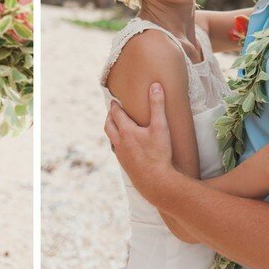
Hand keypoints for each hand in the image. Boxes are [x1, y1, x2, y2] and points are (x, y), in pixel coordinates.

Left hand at [104, 83, 177, 202]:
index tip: (114, 101)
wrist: (155, 182)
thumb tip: (155, 86)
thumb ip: (158, 105)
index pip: (116, 114)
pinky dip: (116, 143)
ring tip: (115, 125)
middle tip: (112, 111)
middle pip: (108, 125)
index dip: (115, 106)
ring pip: (111, 138)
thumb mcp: (161, 127)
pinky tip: (123, 145)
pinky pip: (116, 150)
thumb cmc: (159, 154)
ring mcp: (120, 154)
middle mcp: (119, 142)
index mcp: (126, 131)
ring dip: (111, 129)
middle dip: (109, 116)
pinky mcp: (124, 164)